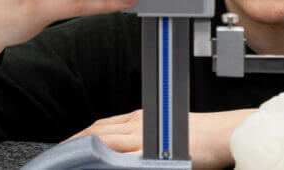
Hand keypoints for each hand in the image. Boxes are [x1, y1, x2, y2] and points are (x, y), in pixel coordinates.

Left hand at [64, 109, 254, 169]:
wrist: (226, 134)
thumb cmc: (201, 137)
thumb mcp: (164, 135)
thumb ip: (140, 143)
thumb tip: (118, 156)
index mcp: (138, 119)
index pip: (99, 127)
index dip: (79, 137)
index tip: (65, 147)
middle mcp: (138, 123)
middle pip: (96, 132)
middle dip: (73, 144)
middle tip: (58, 157)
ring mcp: (145, 136)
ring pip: (105, 141)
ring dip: (84, 151)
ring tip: (68, 161)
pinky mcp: (155, 150)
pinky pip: (125, 156)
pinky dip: (108, 160)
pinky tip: (98, 165)